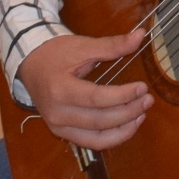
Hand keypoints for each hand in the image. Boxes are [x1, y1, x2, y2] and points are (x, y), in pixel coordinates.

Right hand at [18, 27, 152, 150]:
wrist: (30, 64)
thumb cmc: (55, 53)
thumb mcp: (82, 46)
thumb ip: (112, 45)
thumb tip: (141, 35)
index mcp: (59, 89)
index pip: (96, 98)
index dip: (123, 95)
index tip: (142, 87)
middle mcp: (57, 113)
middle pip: (99, 120)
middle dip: (128, 112)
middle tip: (148, 100)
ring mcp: (58, 126)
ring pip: (97, 138)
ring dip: (123, 130)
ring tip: (141, 114)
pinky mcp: (61, 132)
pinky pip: (90, 142)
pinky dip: (111, 138)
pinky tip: (128, 125)